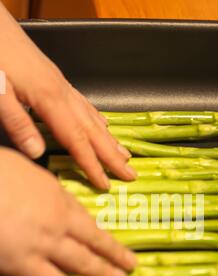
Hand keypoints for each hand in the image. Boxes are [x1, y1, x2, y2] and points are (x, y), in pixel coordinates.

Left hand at [0, 3, 135, 189]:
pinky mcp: (58, 81)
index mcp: (49, 100)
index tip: (105, 183)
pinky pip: (86, 104)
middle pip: (94, 131)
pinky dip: (98, 119)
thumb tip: (38, 153)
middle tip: (131, 174)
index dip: (92, 165)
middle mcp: (63, 94)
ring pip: (94, 118)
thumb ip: (18, 123)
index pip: (77, 140)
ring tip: (125, 156)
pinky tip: (104, 125)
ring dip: (111, 140)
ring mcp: (63, 86)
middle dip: (113, 156)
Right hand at [0, 149, 136, 275]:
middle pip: (93, 238)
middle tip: (131, 264)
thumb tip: (38, 188)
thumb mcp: (18, 165)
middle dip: (113, 252)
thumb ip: (34, 181)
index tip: (105, 235)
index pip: (81, 212)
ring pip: (83, 262)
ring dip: (105, 273)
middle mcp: (57, 220)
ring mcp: (46, 244)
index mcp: (53, 193)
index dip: (96, 227)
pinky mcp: (26, 267)